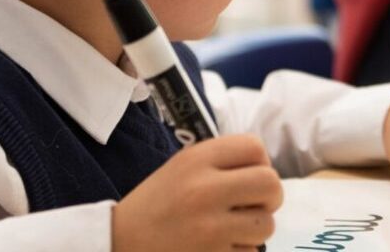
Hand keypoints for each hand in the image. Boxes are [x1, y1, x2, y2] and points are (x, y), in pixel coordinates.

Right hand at [113, 134, 281, 251]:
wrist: (118, 243)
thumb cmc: (157, 205)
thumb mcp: (181, 168)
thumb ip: (222, 163)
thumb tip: (267, 172)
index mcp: (195, 160)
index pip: (255, 148)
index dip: (261, 164)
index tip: (248, 178)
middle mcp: (203, 190)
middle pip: (271, 184)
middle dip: (269, 198)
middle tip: (253, 207)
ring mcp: (209, 228)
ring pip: (266, 224)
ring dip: (255, 230)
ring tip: (230, 230)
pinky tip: (216, 248)